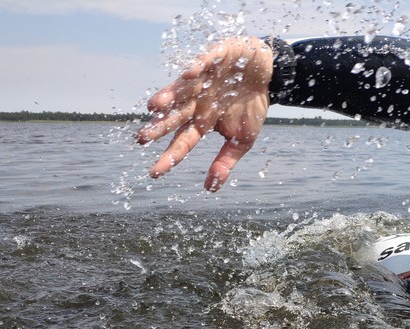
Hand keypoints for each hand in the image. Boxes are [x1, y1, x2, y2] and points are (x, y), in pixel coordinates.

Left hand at [136, 36, 272, 190]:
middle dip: (159, 127)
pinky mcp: (215, 58)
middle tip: (142, 138)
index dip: (169, 157)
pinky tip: (188, 75)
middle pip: (174, 117)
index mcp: (201, 121)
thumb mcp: (242, 141)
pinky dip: (196, 67)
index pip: (182, 142)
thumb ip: (225, 162)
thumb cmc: (252, 107)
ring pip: (181, 90)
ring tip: (154, 106)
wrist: (267, 75)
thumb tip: (210, 188)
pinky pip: (204, 62)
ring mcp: (203, 80)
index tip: (155, 174)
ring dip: (168, 97)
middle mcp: (196, 102)